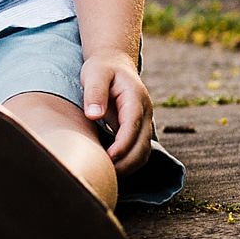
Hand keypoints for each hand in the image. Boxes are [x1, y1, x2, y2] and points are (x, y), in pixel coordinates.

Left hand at [82, 50, 154, 174]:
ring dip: (129, 166)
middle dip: (126, 162)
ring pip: (144, 152)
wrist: (114, 64)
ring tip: (109, 175)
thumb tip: (94, 115)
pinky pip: (138, 150)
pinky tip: (111, 167)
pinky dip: (128, 162)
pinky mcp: (138, 129)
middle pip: (143, 145)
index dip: (122, 145)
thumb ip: (95, 92)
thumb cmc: (102, 68)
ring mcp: (144, 122)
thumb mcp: (94, 73)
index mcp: (135, 98)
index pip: (132, 126)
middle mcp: (145, 112)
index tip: (108, 158)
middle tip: (106, 174)